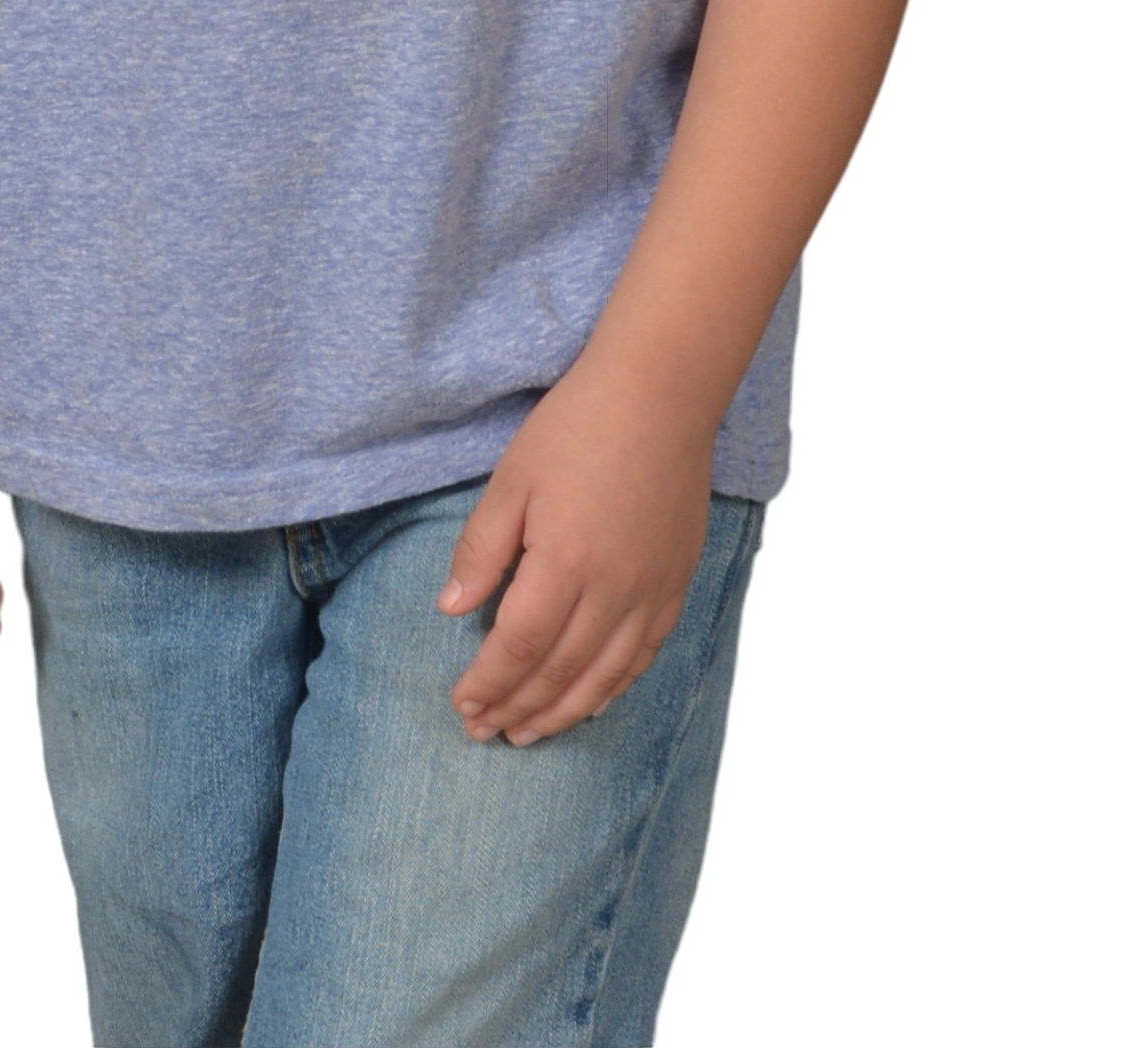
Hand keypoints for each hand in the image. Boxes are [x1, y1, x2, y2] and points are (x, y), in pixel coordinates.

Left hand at [441, 356, 714, 747]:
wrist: (661, 394)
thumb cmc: (578, 426)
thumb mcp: (512, 479)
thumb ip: (482, 549)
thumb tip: (450, 608)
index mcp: (563, 565)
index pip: (517, 647)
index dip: (488, 683)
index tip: (462, 705)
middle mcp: (612, 592)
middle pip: (559, 672)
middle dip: (518, 708)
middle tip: (486, 732)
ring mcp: (651, 591)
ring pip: (605, 676)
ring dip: (564, 712)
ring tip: (531, 733)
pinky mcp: (677, 582)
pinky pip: (645, 655)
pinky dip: (616, 687)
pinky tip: (594, 700)